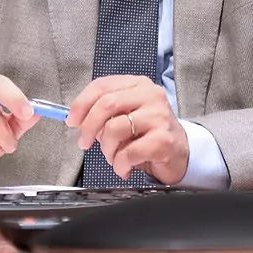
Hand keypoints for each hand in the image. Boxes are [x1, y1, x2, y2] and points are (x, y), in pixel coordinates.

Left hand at [67, 75, 188, 184]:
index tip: (72, 120)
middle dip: (89, 127)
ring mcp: (159, 116)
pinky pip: (128, 152)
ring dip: (107, 150)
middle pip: (107, 104)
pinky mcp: (163, 140)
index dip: (81, 103)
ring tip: (114, 158)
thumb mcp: (125, 117)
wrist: (180, 153)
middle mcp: (150, 95)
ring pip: (115, 129)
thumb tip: (77, 119)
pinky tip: (125, 167)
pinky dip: (120, 164)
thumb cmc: (148, 134)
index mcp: (137, 85)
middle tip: (84, 142)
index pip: (102, 85)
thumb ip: (103, 114)